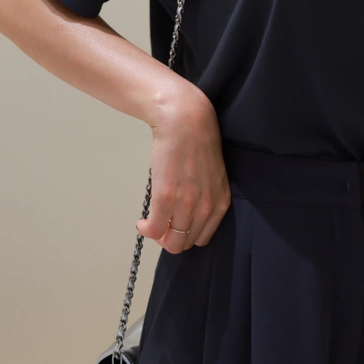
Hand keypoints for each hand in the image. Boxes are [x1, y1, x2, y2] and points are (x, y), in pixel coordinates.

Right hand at [137, 86, 230, 253]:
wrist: (185, 119)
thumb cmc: (197, 140)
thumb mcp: (212, 174)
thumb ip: (205, 195)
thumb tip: (186, 213)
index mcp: (220, 202)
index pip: (202, 238)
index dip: (185, 236)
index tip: (174, 227)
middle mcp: (207, 207)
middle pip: (186, 243)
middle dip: (171, 239)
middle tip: (160, 226)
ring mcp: (187, 204)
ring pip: (171, 242)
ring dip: (158, 236)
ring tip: (150, 223)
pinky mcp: (166, 197)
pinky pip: (155, 229)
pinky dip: (146, 230)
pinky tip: (142, 222)